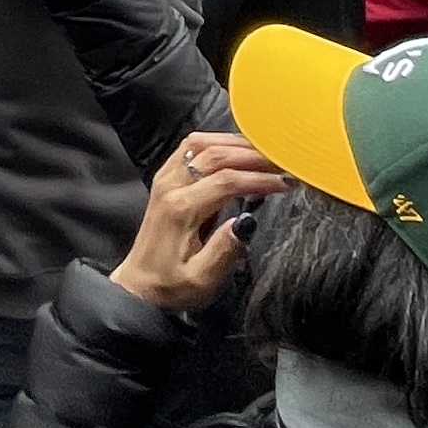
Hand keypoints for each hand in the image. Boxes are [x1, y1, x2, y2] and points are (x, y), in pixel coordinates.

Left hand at [111, 132, 284, 313]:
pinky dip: (217, 141)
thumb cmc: (173, 285)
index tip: (287, 182)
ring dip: (235, 143)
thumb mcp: (202, 280)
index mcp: (181, 209)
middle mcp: (170, 186)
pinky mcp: (165, 178)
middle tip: (284, 162)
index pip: (226, 180)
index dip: (259, 178)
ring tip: (267, 152)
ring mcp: (165, 178)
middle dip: (253, 155)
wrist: (140, 286)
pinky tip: (237, 148)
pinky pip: (191, 147)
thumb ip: (225, 251)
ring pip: (201, 144)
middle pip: (215, 155)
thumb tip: (247, 221)